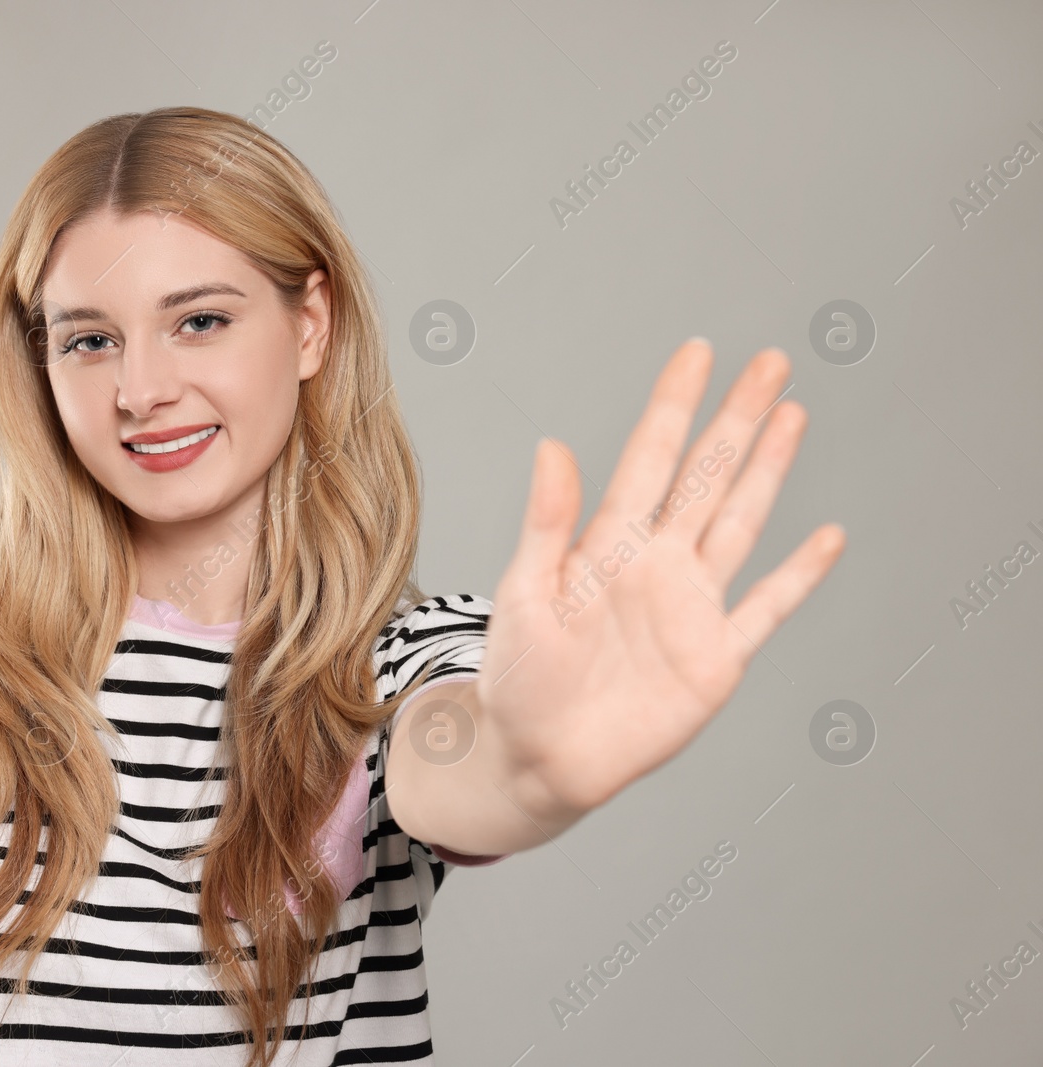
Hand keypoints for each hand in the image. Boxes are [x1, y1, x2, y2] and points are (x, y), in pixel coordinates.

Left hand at [477, 338, 844, 822]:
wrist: (537, 757)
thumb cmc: (518, 677)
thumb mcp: (524, 593)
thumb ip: (546, 522)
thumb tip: (552, 445)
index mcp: (607, 543)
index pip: (650, 458)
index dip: (675, 405)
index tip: (698, 352)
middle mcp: (656, 564)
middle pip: (707, 476)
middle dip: (738, 419)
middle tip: (770, 362)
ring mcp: (690, 608)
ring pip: (740, 522)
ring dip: (768, 472)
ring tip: (792, 416)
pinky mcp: (716, 658)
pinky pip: (768, 608)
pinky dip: (798, 575)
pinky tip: (825, 537)